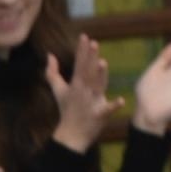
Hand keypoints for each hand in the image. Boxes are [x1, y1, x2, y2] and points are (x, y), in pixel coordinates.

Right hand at [46, 35, 117, 153]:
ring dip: (100, 76)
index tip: (84, 36)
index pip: (80, 64)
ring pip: (97, 87)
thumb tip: (50, 55)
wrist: (71, 135)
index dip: (82, 50)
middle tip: (93, 43)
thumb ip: (52, 73)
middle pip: (88, 72)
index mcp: (76, 84)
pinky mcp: (99, 115)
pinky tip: (121, 100)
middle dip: (90, 58)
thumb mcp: (58, 91)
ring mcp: (91, 103)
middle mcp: (83, 91)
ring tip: (103, 62)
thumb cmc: (67, 110)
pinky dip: (113, 106)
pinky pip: (107, 110)